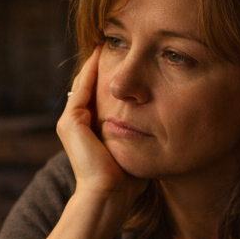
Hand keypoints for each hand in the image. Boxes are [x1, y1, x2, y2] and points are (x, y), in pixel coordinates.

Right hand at [56, 47, 146, 207]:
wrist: (108, 197)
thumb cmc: (127, 183)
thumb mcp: (137, 151)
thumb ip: (143, 136)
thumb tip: (168, 127)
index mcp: (91, 131)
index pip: (101, 97)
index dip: (115, 80)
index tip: (130, 61)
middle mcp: (77, 125)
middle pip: (91, 87)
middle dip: (105, 66)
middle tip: (119, 43)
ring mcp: (70, 123)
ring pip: (85, 83)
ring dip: (97, 63)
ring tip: (109, 41)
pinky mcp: (70, 122)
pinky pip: (83, 88)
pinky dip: (92, 70)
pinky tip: (103, 53)